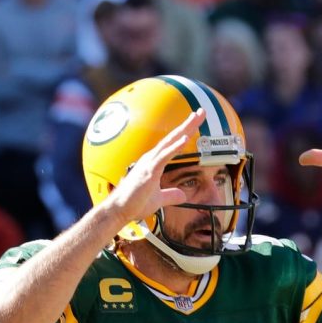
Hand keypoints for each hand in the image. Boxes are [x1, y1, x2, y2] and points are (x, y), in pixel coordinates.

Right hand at [105, 109, 204, 225]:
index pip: (172, 144)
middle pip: (173, 137)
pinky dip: (175, 147)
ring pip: (170, 142)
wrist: (119, 211)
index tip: (196, 121)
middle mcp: (151, 159)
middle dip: (188, 124)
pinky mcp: (149, 171)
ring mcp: (149, 163)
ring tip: (196, 117)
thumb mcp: (159, 200)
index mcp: (153, 163)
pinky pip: (164, 156)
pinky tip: (185, 138)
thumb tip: (182, 196)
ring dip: (184, 129)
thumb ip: (170, 195)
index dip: (185, 132)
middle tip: (202, 111)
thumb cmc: (134, 204)